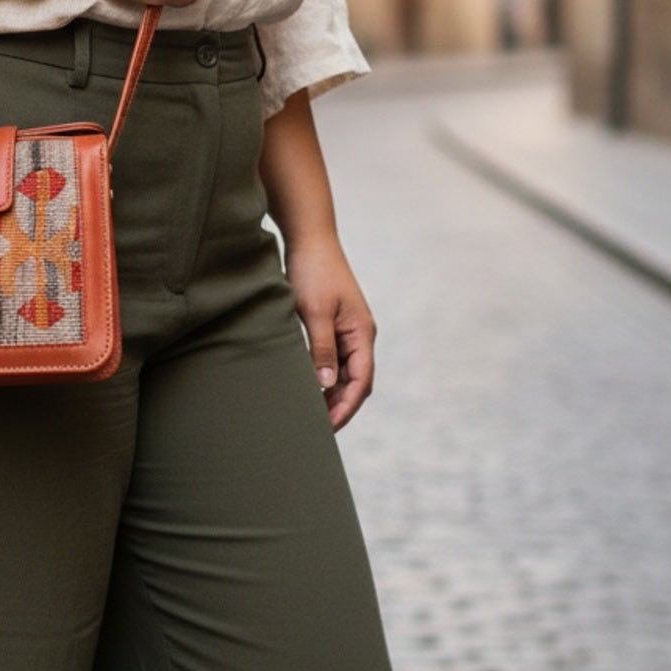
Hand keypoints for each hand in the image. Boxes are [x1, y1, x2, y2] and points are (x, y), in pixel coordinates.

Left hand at [285, 234, 375, 430]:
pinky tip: (308, 389)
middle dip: (340, 407)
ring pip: (344, 374)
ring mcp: (347, 332)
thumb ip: (322, 349)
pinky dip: (323, 378)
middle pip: (355, 382)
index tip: (328, 427)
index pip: (361, 382)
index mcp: (363, 334)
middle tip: (318, 431)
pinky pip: (332, 360)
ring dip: (331, 395)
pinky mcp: (333, 326)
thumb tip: (326, 385)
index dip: (346, 407)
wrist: (310, 240)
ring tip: (312, 416)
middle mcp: (360, 336)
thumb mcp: (315, 312)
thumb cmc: (314, 272)